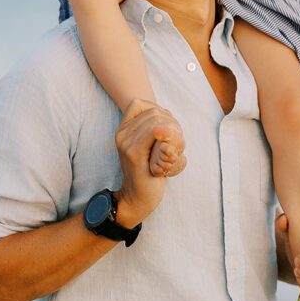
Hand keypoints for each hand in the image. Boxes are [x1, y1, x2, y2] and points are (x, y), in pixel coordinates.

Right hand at [114, 99, 186, 226]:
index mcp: (123, 129)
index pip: (139, 103)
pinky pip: (156, 132)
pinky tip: (170, 152)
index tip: (166, 126)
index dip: (157, 109)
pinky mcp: (134, 153)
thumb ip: (152, 129)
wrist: (138, 197)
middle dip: (171, 122)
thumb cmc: (148, 171)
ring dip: (173, 131)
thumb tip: (167, 113)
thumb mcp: (148, 146)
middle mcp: (122, 133)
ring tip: (175, 148)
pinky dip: (169, 138)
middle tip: (177, 140)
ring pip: (157, 121)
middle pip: (153, 112)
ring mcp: (126, 143)